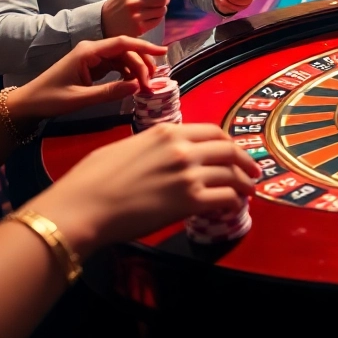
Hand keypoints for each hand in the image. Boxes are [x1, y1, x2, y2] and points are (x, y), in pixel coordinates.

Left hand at [9, 36, 167, 122]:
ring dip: (136, 71)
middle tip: (151, 85)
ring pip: (123, 59)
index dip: (144, 47)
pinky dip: (127, 75)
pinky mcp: (93, 67)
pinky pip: (116, 67)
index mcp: (88, 51)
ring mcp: (93, 58)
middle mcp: (92, 50)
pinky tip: (133, 85)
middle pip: (126, 52)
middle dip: (142, 66)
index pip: (122, 43)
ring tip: (145, 87)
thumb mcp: (80, 98)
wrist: (29, 102)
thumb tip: (137, 87)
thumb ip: (109, 92)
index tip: (163, 53)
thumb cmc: (50, 98)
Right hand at [27, 123, 261, 256]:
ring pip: (232, 175)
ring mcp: (189, 174)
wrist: (84, 206)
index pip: (212, 130)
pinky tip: (233, 206)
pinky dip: (234, 202)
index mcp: (167, 131)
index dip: (228, 143)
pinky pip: (226, 198)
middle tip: (253, 172)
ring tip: (248, 192)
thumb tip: (162, 154)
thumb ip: (153, 146)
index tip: (234, 152)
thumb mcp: (126, 147)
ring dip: (244, 184)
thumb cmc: (93, 179)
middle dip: (245, 161)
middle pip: (229, 150)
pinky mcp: (190, 201)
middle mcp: (183, 149)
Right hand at [101, 0, 188, 36]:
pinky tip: (145, 19)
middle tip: (154, 2)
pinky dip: (156, 19)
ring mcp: (136, 16)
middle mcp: (133, 1)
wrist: (102, 22)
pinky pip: (158, 21)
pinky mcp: (139, 28)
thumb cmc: (121, 4)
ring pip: (162, 10)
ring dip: (160, 10)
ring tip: (146, 11)